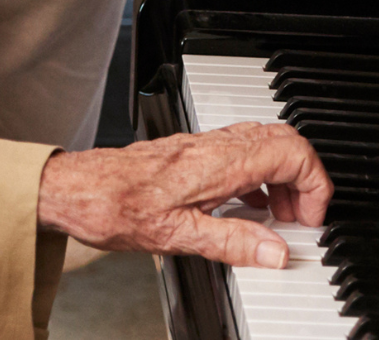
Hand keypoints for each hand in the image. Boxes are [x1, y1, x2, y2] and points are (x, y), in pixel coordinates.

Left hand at [37, 121, 330, 267]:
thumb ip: (232, 242)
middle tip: (299, 217)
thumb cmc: (115, 207)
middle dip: (304, 178)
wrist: (76, 188)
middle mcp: (212, 145)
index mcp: (217, 162)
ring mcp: (201, 145)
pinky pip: (239, 149)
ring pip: (262, 140)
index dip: (313, 184)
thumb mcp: (179, 236)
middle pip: (283, 139)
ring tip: (277, 215)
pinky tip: (246, 204)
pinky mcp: (190, 152)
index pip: (290, 151)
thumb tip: (274, 250)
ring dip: (282, 175)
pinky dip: (258, 173)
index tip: (310, 218)